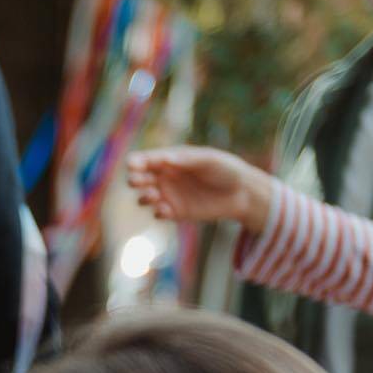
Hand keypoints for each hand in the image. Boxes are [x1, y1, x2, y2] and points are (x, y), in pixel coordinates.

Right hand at [126, 147, 273, 234]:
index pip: (148, 159)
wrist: (240, 193)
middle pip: (141, 178)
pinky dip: (158, 212)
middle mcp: (166, 176)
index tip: (132, 165)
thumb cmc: (226, 169)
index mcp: (171, 159)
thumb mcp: (208, 160)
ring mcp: (169, 195)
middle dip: (135, 179)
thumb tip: (164, 159)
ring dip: (144, 197)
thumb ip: (187, 159)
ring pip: (145, 197)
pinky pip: (158, 213)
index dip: (137, 161)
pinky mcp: (175, 212)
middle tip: (135, 181)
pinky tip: (164, 210)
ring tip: (153, 196)